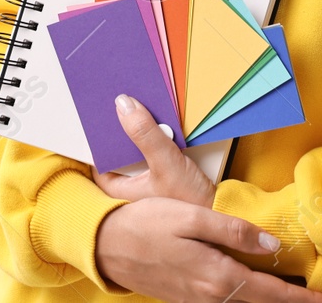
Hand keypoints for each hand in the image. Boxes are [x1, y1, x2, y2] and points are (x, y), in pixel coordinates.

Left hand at [93, 94, 216, 206]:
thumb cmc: (192, 202)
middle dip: (121, 132)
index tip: (100, 116)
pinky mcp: (164, 178)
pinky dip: (156, 140)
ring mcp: (148, 184)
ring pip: (137, 152)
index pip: (98, 162)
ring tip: (139, 107)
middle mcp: (131, 189)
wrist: (223, 216)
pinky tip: (160, 125)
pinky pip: (153, 153)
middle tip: (120, 105)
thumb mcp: (166, 164)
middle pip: (118, 153)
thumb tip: (124, 105)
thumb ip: (145, 135)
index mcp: (121, 192)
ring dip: (140, 134)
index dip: (97, 139)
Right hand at [97, 198, 321, 302]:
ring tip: (297, 297)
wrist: (105, 246)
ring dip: (272, 302)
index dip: (303, 299)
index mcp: (217, 275)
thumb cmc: (145, 225)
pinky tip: (256, 291)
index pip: (271, 292)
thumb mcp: (189, 216)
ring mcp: (198, 300)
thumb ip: (232, 230)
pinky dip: (249, 299)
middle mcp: (212, 295)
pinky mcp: (188, 298)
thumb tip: (271, 243)